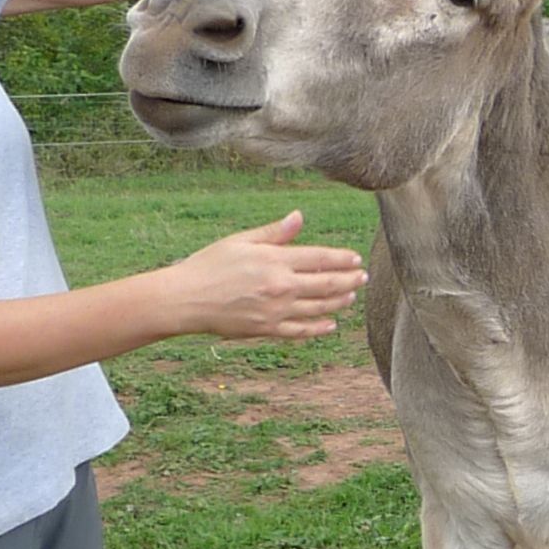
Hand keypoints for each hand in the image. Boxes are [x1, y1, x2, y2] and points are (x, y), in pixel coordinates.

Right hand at [163, 211, 366, 341]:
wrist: (185, 299)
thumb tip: (299, 217)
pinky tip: (331, 324)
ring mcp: (275, 311)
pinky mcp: (267, 329)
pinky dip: (319, 328)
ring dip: (339, 302)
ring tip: (352, 296)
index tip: (355, 259)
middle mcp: (280, 286)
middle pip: (326, 284)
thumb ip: (274, 233)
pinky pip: (300, 331)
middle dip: (349, 280)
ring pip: (318, 308)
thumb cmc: (209, 265)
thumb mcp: (240, 241)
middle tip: (363, 277)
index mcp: (274, 260)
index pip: (318, 258)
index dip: (341, 259)